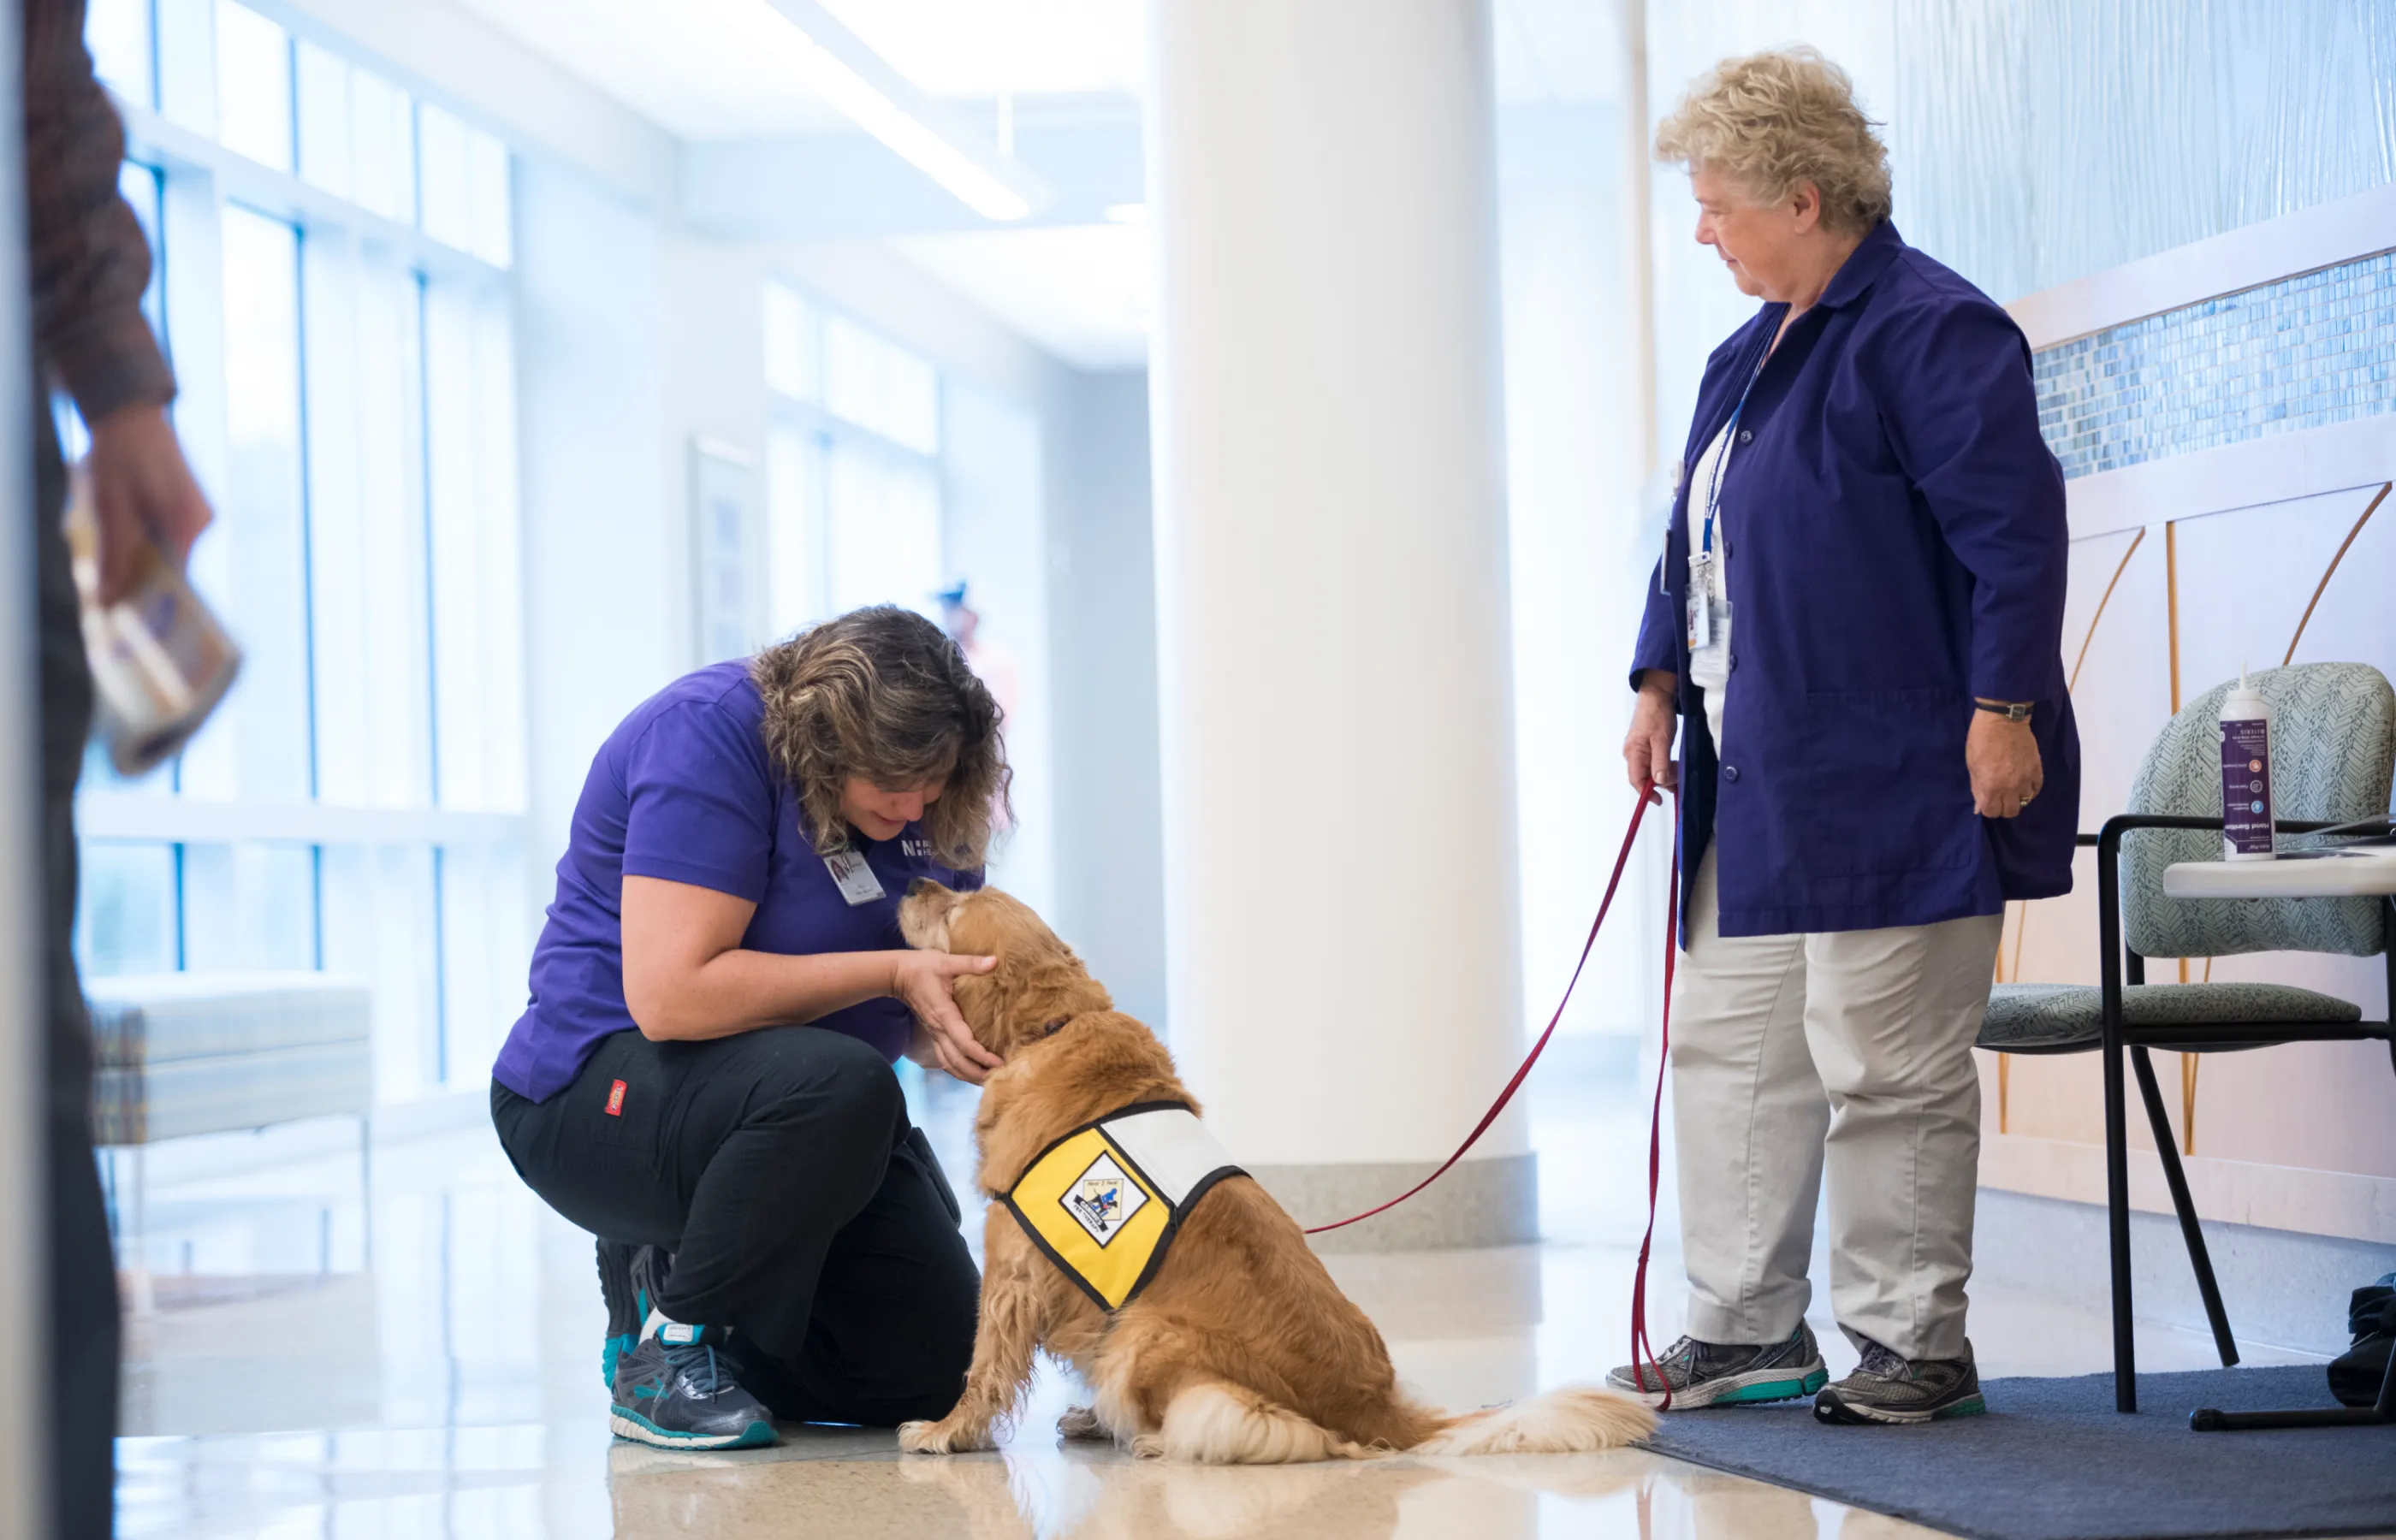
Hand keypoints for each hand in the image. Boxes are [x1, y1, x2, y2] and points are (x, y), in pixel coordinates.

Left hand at [86, 403, 212, 605]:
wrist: (130, 414)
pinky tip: (125, 517)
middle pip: (171, 565)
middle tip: (106, 569)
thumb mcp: (110, 509)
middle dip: (139, 571)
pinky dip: (145, 534)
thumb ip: (114, 555)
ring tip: (112, 529)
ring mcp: (198, 513)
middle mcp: (201, 523)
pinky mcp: (190, 505)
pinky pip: (168, 533)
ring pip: (167, 549)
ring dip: (139, 550)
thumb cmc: (120, 457)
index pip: (174, 579)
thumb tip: (110, 599)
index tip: (124, 607)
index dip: (148, 595)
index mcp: (188, 526)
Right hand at [893, 951, 1002, 1083]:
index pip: (964, 1043)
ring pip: (950, 1064)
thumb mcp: (946, 961)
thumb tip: (994, 961)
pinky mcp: (933, 1034)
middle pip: (957, 1061)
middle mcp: (938, 1029)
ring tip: (988, 1081)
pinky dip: (958, 1070)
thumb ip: (970, 963)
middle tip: (1000, 1077)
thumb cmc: (922, 967)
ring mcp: (934, 1034)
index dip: (981, 1056)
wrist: (897, 975)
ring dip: (968, 1075)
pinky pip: (944, 1058)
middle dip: (977, 1073)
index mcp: (944, 1014)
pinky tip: (969, 1073)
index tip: (999, 1062)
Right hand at [1623, 673, 1679, 800]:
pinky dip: (1664, 766)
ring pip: (1650, 770)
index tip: (1660, 800)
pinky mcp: (1646, 746)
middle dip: (1661, 781)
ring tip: (1678, 771)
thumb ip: (1660, 761)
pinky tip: (1674, 765)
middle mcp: (1633, 753)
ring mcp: (1639, 749)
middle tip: (1678, 778)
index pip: (1636, 780)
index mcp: (1633, 752)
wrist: (1657, 693)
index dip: (1647, 793)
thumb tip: (1658, 781)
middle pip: (1644, 776)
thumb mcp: (1662, 739)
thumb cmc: (1657, 714)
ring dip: (1664, 774)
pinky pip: (1653, 762)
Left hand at [1967, 708, 2043, 817]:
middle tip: (1999, 796)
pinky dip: (2030, 789)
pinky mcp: (2037, 770)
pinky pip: (2036, 789)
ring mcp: (2026, 779)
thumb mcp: (1972, 765)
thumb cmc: (1981, 740)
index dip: (1988, 808)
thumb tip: (1979, 807)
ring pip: (2025, 802)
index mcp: (1990, 787)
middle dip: (2002, 807)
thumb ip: (1977, 788)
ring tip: (2011, 789)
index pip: (1992, 812)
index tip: (1986, 800)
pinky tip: (2023, 783)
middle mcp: (2010, 788)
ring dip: (2017, 798)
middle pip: (2011, 811)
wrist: (2003, 720)